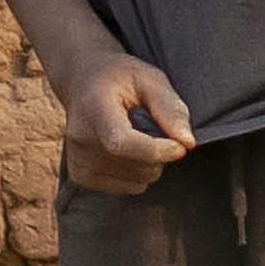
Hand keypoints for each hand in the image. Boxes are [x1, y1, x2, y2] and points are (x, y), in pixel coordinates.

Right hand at [57, 48, 195, 191]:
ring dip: (150, 164)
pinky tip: (130, 151)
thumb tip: (187, 143)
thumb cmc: (119, 78)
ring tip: (139, 136)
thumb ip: (169, 108)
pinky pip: (127, 187)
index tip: (180, 147)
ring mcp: (77, 160)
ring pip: (136, 181)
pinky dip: (138, 174)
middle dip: (160, 154)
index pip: (121, 142)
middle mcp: (79, 137)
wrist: (82, 81)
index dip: (155, 150)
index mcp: (93, 108)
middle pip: (135, 166)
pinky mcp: (80, 175)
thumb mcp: (149, 79)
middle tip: (157, 130)